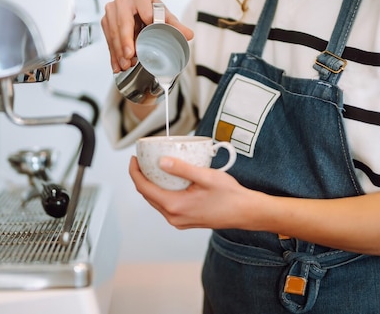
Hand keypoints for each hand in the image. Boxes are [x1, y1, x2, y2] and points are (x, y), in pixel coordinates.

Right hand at [101, 0, 193, 72]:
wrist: (139, 12)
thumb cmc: (152, 11)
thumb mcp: (165, 17)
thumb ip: (176, 26)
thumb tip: (188, 34)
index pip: (141, 9)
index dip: (142, 25)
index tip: (142, 38)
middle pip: (123, 21)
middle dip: (125, 41)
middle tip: (130, 56)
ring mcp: (112, 10)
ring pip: (113, 32)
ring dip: (118, 51)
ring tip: (126, 64)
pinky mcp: (106, 21)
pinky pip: (108, 39)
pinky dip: (113, 54)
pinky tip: (117, 65)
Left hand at [128, 155, 256, 229]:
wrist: (245, 212)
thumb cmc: (230, 196)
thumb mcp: (206, 177)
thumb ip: (182, 169)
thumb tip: (161, 162)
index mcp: (175, 206)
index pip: (144, 189)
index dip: (135, 173)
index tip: (133, 159)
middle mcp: (174, 217)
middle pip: (148, 196)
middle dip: (141, 177)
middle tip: (141, 160)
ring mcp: (179, 221)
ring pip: (156, 201)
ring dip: (151, 185)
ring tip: (151, 168)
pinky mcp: (185, 220)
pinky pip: (166, 205)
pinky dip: (161, 192)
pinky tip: (167, 181)